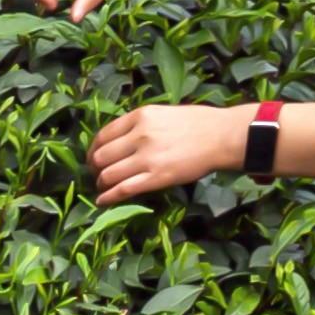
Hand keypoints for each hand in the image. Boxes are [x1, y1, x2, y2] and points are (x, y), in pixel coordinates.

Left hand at [82, 102, 245, 203]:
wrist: (222, 136)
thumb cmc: (197, 124)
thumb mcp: (162, 113)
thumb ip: (139, 124)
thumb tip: (119, 139)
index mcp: (139, 117)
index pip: (102, 135)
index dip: (93, 150)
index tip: (93, 158)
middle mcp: (139, 136)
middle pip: (101, 156)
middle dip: (94, 168)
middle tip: (95, 175)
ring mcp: (147, 158)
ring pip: (108, 174)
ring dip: (100, 184)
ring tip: (101, 188)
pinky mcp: (157, 177)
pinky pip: (123, 189)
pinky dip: (108, 197)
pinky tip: (102, 201)